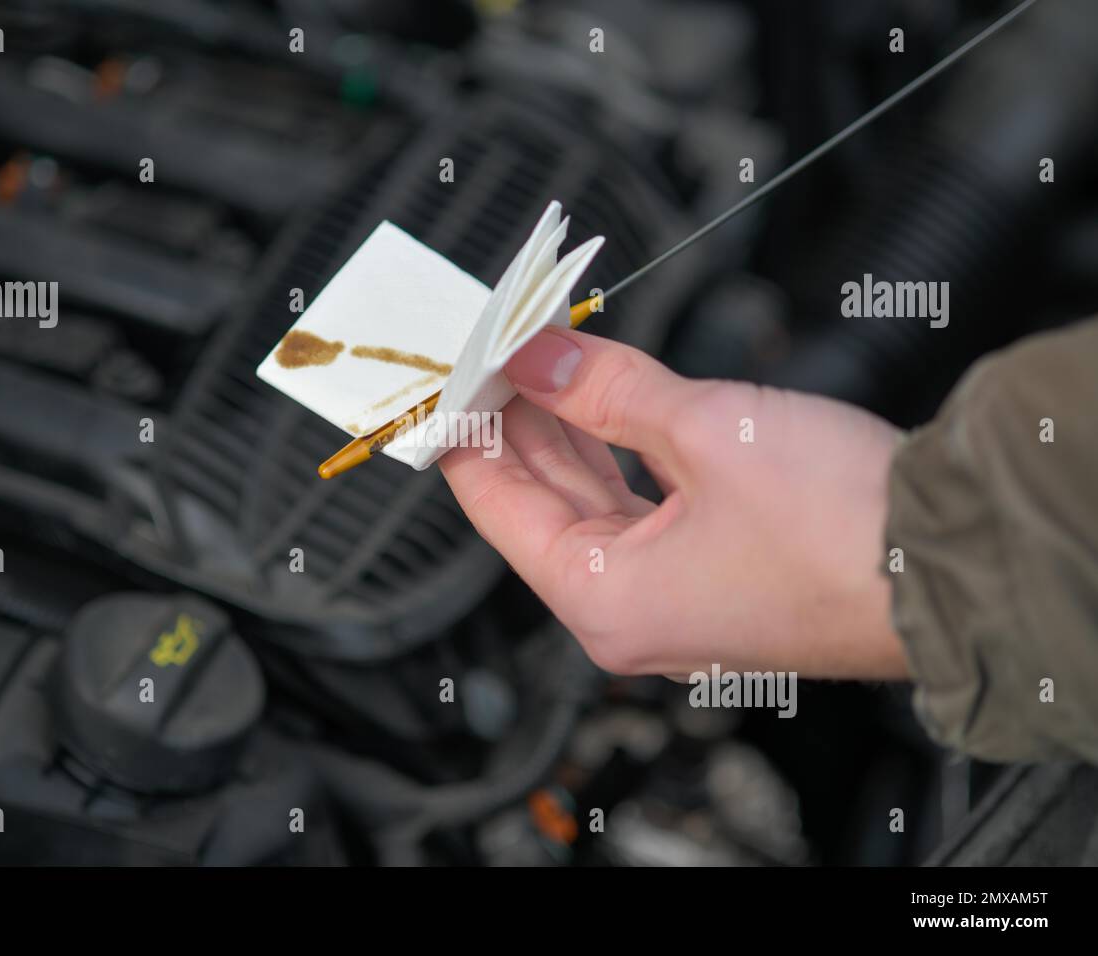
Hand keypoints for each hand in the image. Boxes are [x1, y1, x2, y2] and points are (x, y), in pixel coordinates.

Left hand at [439, 327, 909, 679]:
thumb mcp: (701, 430)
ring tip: (533, 364)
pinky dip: (613, 455)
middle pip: (536, 503)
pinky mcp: (710, 573)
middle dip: (512, 421)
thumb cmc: (843, 531)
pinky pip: (635, 509)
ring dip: (563, 432)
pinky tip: (597, 405)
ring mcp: (670, 598)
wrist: (951, 565)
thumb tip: (538, 355)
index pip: (494, 503)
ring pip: (587, 502)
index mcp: (600, 600)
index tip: (446, 375)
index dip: (462, 429)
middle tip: (489, 354)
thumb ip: (604, 387)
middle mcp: (626, 613)